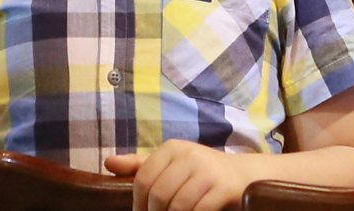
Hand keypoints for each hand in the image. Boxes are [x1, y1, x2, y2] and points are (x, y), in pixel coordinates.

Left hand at [105, 140, 252, 210]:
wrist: (245, 175)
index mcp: (172, 148)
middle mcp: (189, 154)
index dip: (138, 203)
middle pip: (158, 194)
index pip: (143, 178)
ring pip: (177, 205)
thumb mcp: (171, 164)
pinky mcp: (224, 187)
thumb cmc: (201, 172)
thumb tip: (108, 163)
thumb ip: (140, 165)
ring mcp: (208, 170)